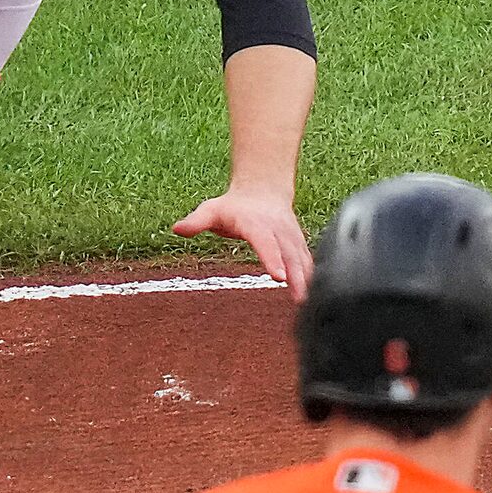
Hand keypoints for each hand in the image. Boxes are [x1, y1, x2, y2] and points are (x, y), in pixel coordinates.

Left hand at [175, 187, 313, 299]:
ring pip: (302, 259)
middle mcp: (279, 231)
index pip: (265, 243)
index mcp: (257, 223)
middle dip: (296, 276)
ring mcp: (292, 237)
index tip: (278, 277)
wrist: (263, 190)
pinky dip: (312, 277)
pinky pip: (307, 261)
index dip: (272, 259)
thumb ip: (196, 221)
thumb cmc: (234, 205)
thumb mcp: (212, 209)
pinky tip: (314, 295)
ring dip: (307, 280)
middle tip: (299, 297)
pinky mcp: (299, 244)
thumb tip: (177, 229)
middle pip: (290, 255)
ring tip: (306, 301)